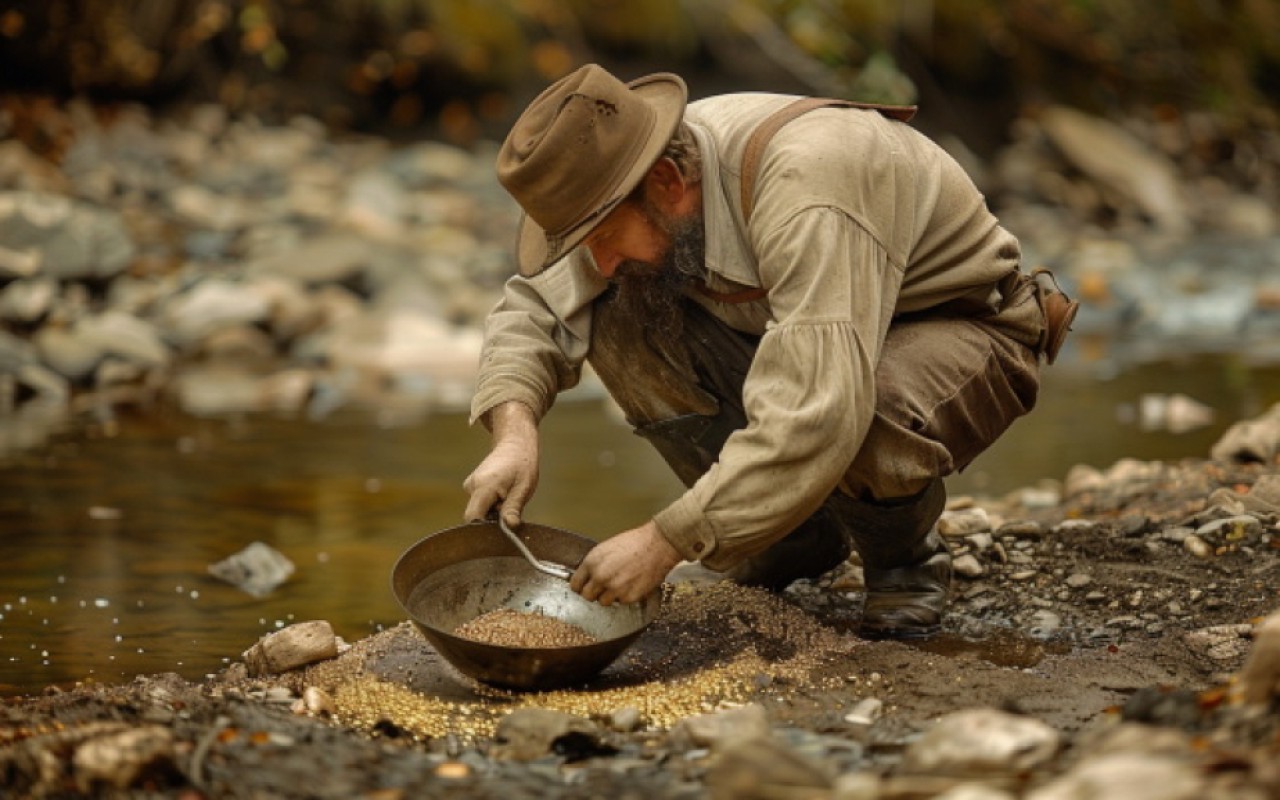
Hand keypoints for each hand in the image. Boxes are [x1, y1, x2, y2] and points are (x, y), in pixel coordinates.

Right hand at [463, 402, 538, 525]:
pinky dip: (491, 505)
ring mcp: (471, 485)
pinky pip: (480, 503)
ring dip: (493, 512)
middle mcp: (472, 486)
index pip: (472, 518)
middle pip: (475, 516)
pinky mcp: (473, 486)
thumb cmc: (522, 465)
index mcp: (483, 487)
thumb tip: (510, 527)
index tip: (499, 531)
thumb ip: (513, 509)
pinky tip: (503, 495)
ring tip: (509, 498)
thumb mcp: (523, 488)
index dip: (483, 530)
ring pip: (479, 510)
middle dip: (491, 520)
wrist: (516, 444)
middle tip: (510, 510)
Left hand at [571, 520, 681, 605]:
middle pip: (587, 596)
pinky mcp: (628, 597)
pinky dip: (625, 596)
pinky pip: (620, 602)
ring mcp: (614, 588)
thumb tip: (586, 577)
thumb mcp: (606, 548)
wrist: (657, 546)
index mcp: (592, 562)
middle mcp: (600, 577)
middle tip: (602, 587)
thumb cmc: (634, 543)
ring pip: (603, 602)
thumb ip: (593, 564)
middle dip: (593, 592)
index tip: (583, 587)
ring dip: (609, 596)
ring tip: (620, 584)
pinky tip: (631, 583)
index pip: (575, 584)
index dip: (580, 586)